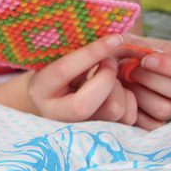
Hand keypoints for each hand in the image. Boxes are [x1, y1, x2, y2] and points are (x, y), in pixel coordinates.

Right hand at [25, 33, 139, 124]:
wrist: (58, 95)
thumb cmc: (61, 67)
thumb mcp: (61, 56)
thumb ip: (82, 52)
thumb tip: (116, 39)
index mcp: (41, 89)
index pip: (64, 70)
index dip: (92, 53)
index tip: (115, 38)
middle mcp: (58, 114)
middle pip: (86, 103)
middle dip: (106, 77)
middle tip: (109, 62)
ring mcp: (82, 127)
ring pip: (113, 109)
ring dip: (118, 86)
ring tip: (109, 76)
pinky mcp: (105, 132)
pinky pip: (129, 116)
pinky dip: (129, 97)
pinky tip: (117, 89)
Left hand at [116, 38, 170, 129]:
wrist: (112, 68)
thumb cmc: (127, 52)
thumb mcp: (132, 41)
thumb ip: (138, 45)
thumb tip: (145, 53)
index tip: (146, 60)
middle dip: (153, 80)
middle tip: (131, 70)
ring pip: (166, 109)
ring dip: (140, 93)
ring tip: (125, 81)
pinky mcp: (157, 122)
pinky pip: (151, 124)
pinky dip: (134, 109)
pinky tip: (125, 95)